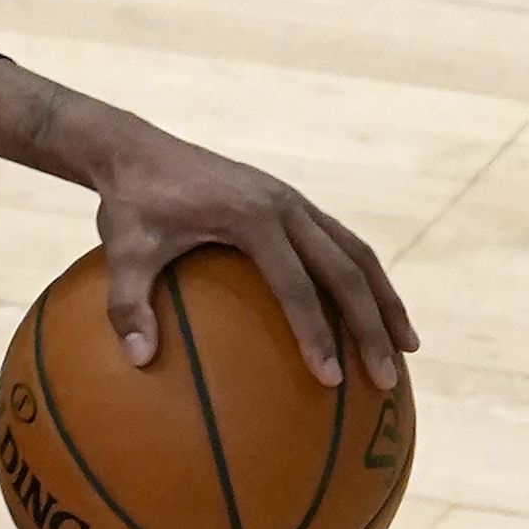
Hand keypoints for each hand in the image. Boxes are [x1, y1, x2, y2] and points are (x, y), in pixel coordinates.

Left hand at [80, 114, 415, 389]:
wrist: (136, 150)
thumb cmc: (130, 204)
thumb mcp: (121, 251)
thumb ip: (126, 304)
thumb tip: (137, 361)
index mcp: (252, 216)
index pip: (296, 285)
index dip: (316, 333)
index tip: (331, 378)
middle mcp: (286, 205)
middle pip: (347, 270)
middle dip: (372, 325)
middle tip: (387, 377)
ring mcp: (294, 202)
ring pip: (357, 254)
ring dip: (385, 300)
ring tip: (407, 347)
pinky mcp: (293, 204)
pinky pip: (341, 244)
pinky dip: (364, 279)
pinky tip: (370, 316)